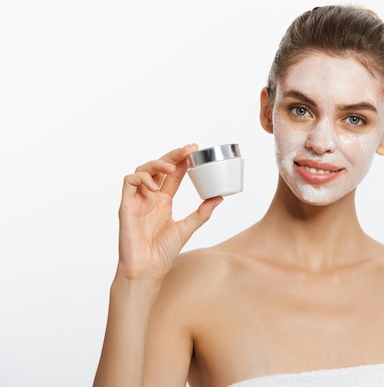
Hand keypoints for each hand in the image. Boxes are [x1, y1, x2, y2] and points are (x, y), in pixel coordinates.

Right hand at [116, 144, 221, 280]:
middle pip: (158, 168)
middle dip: (172, 156)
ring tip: (171, 169)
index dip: (182, 161)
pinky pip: (128, 183)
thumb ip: (202, 213)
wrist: (147, 270)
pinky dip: (141, 178)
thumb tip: (219, 197)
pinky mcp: (126, 206)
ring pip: (141, 170)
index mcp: (163, 202)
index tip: (195, 150)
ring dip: (157, 165)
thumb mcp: (187, 228)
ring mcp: (137, 201)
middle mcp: (150, 198)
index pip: (173, 175)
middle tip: (188, 149)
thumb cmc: (162, 253)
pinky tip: (154, 186)